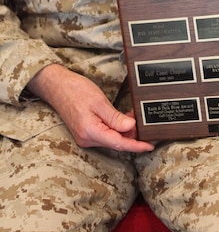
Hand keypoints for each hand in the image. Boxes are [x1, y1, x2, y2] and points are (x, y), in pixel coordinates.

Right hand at [28, 64, 154, 151]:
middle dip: (132, 134)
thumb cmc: (75, 90)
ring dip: (124, 130)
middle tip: (144, 123)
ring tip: (134, 116)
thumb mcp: (99, 102)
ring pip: (111, 137)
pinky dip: (116, 127)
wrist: (57, 86)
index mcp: (91, 132)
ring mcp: (86, 136)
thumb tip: (130, 127)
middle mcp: (87, 138)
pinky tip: (123, 118)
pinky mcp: (86, 131)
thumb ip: (115, 118)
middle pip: (116, 142)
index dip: (136, 146)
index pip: (119, 143)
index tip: (150, 145)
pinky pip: (105, 133)